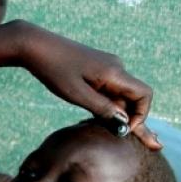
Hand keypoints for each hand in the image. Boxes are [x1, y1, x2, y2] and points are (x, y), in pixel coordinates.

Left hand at [18, 21, 158, 148]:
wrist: (36, 46)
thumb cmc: (54, 69)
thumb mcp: (76, 94)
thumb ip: (102, 108)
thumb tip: (124, 123)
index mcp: (115, 72)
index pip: (144, 94)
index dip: (140, 115)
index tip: (123, 130)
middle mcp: (116, 68)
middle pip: (133, 96)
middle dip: (128, 117)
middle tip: (114, 135)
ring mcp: (107, 67)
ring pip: (120, 94)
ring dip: (115, 111)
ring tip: (100, 127)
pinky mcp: (97, 69)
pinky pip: (109, 89)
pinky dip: (105, 103)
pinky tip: (92, 116)